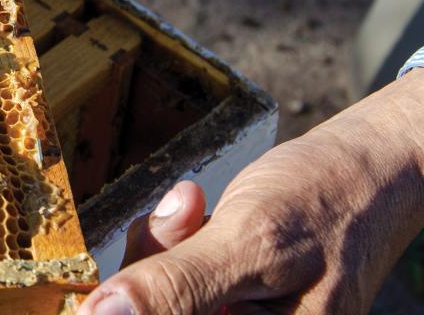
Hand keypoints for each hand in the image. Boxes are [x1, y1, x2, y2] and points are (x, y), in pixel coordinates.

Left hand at [79, 71, 423, 314]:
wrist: (364, 168)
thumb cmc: (324, 200)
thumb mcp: (250, 242)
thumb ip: (177, 287)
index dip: (128, 308)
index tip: (104, 283)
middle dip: (150, 268)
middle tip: (183, 214)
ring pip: (157, 296)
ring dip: (163, 247)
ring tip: (197, 207)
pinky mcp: (227, 302)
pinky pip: (174, 281)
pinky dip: (175, 242)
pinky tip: (198, 211)